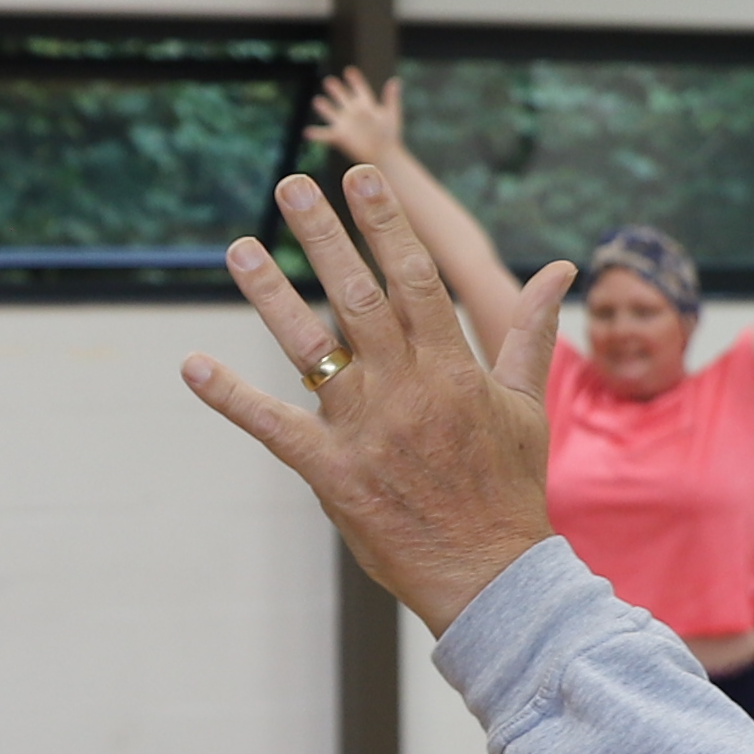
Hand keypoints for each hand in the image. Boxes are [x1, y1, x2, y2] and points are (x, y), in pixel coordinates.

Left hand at [185, 169, 563, 633]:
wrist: (491, 574)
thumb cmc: (509, 486)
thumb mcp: (525, 403)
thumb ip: (529, 331)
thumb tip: (559, 270)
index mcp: (452, 368)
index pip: (414, 280)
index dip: (386, 225)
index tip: (362, 180)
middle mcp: (405, 390)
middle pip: (357, 298)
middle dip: (323, 237)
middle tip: (292, 185)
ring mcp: (365, 430)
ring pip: (310, 349)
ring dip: (271, 296)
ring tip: (238, 248)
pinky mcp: (333, 473)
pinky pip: (275, 428)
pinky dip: (233, 399)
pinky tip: (194, 367)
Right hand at [303, 64, 411, 172]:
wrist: (385, 155)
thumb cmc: (390, 135)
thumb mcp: (391, 113)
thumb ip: (391, 97)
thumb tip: (395, 80)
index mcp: (366, 105)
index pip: (359, 89)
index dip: (355, 81)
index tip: (349, 71)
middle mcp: (353, 112)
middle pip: (342, 97)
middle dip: (336, 89)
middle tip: (329, 81)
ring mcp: (345, 124)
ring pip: (330, 113)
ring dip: (324, 108)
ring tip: (317, 101)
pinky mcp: (339, 136)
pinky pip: (324, 134)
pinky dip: (315, 134)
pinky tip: (306, 132)